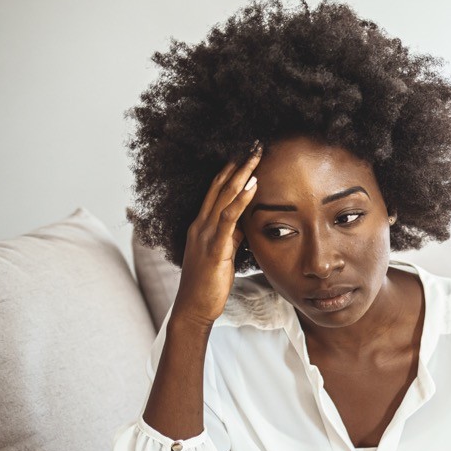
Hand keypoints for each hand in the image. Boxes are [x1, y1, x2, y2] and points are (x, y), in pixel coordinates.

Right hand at [171, 146, 262, 329]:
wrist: (194, 308)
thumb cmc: (209, 284)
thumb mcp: (224, 254)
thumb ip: (231, 236)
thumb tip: (246, 223)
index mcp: (202, 225)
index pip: (216, 190)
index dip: (230, 170)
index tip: (246, 152)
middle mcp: (200, 224)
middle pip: (219, 185)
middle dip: (237, 163)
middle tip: (254, 142)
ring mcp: (205, 234)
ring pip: (223, 196)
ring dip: (241, 173)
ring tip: (256, 154)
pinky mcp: (215, 247)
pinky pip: (229, 218)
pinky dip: (241, 199)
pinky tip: (254, 185)